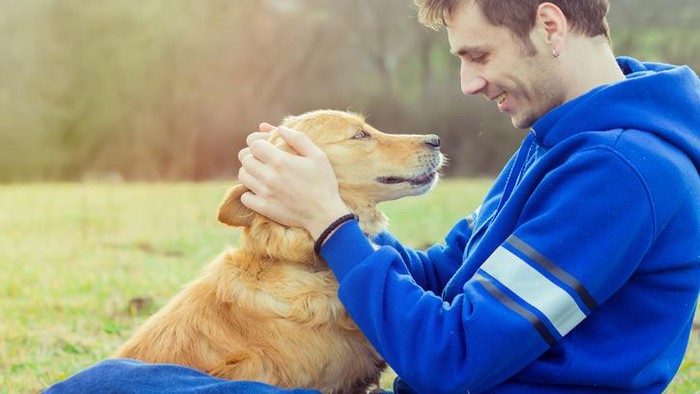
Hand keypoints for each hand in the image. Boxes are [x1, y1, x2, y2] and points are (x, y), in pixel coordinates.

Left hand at [237, 123, 350, 239]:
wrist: (324, 214)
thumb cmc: (323, 183)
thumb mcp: (317, 155)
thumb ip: (298, 139)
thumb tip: (280, 128)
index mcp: (280, 161)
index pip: (254, 144)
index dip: (259, 142)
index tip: (267, 146)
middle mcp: (268, 176)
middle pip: (244, 159)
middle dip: (252, 155)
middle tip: (263, 159)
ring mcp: (264, 193)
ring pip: (242, 176)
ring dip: (249, 172)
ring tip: (261, 173)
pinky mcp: (263, 208)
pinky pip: (244, 197)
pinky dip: (249, 192)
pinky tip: (261, 190)